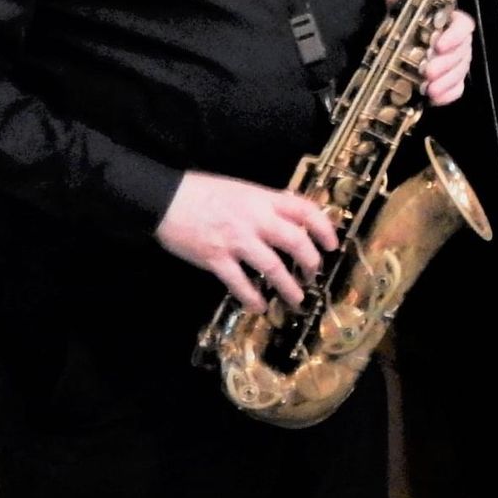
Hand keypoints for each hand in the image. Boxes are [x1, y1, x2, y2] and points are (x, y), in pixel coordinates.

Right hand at [156, 171, 337, 311]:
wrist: (164, 199)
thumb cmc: (204, 192)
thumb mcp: (243, 189)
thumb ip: (268, 203)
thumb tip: (294, 217)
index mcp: (263, 199)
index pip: (304, 210)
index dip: (324, 227)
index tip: (332, 244)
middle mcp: (254, 219)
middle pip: (295, 241)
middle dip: (310, 262)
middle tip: (313, 275)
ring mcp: (235, 240)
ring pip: (272, 267)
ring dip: (288, 288)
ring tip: (296, 300)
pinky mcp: (215, 258)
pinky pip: (240, 283)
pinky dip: (252, 298)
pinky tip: (259, 307)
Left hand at [385, 0, 474, 107]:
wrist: (404, 51)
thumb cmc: (409, 29)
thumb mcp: (402, 14)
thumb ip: (400, 2)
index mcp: (450, 23)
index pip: (464, 25)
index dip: (455, 35)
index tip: (439, 44)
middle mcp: (459, 44)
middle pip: (462, 52)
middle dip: (446, 63)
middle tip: (428, 70)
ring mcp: (458, 65)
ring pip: (460, 72)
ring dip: (445, 81)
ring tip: (428, 88)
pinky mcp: (454, 83)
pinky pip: (457, 90)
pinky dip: (447, 95)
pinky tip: (434, 99)